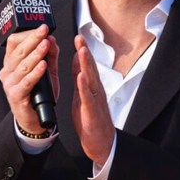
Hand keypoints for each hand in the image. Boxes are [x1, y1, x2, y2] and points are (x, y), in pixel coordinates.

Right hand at [0, 24, 58, 133]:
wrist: (35, 118)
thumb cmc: (39, 92)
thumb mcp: (47, 70)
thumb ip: (50, 54)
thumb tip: (52, 38)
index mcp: (11, 63)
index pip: (14, 42)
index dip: (27, 34)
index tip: (42, 27)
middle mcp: (7, 72)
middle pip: (18, 51)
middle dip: (33, 39)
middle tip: (44, 31)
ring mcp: (9, 84)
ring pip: (22, 65)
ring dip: (35, 54)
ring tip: (46, 45)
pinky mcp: (15, 95)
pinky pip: (26, 82)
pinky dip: (35, 73)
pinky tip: (43, 65)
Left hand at [71, 34, 114, 165]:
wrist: (101, 142)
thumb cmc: (91, 120)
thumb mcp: (82, 95)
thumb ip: (80, 77)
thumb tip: (78, 60)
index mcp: (92, 87)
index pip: (88, 65)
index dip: (83, 50)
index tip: (78, 37)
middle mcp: (96, 91)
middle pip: (91, 68)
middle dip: (85, 52)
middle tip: (80, 37)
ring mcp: (95, 101)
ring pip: (91, 80)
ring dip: (87, 65)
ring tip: (82, 51)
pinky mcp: (92, 112)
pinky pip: (88, 98)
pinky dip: (84, 87)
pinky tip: (80, 78)